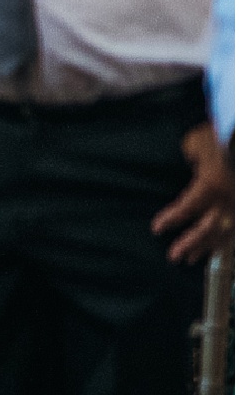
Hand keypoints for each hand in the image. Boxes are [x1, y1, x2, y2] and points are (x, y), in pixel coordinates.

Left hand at [152, 122, 233, 263]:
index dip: (172, 219)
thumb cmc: (222, 135)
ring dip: (208, 247)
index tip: (157, 229)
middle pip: (208, 229)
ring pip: (226, 233)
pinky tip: (219, 251)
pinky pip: (236, 231)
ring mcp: (240, 205)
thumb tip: (191, 169)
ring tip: (192, 259)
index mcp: (211, 186)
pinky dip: (227, 243)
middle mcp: (228, 200)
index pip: (186, 208)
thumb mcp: (196, 144)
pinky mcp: (243, 206)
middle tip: (173, 257)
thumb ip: (190, 161)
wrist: (243, 139)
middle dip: (190, 243)